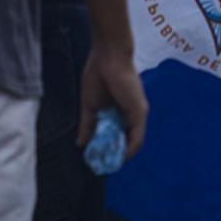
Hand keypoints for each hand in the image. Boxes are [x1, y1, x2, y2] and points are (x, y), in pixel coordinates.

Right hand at [78, 39, 147, 159]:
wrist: (108, 56)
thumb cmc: (97, 75)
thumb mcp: (89, 105)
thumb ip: (88, 125)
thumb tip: (80, 144)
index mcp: (118, 110)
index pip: (117, 134)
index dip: (108, 147)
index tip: (98, 157)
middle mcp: (130, 113)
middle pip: (125, 139)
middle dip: (115, 154)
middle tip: (103, 165)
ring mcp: (137, 113)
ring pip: (133, 141)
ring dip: (122, 154)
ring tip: (110, 164)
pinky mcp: (140, 112)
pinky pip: (137, 136)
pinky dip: (130, 149)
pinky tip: (120, 157)